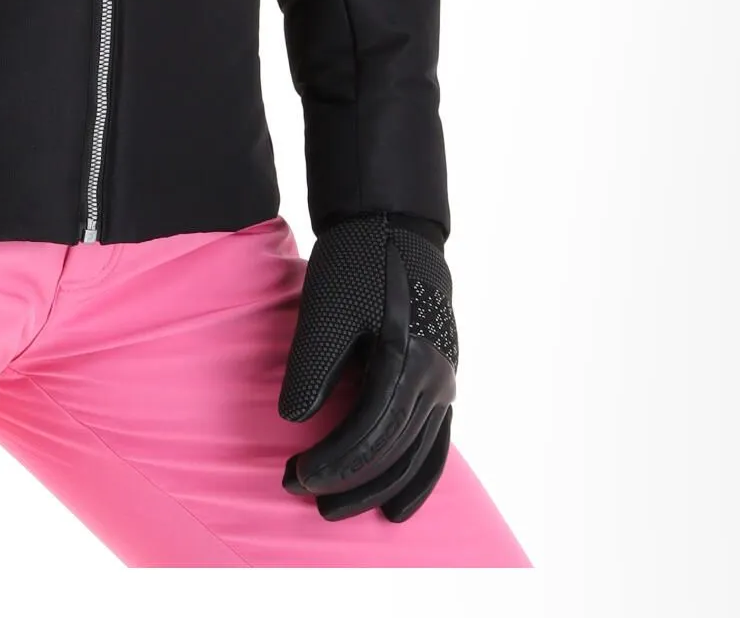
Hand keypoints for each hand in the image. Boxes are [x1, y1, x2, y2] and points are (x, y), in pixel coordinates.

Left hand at [278, 211, 458, 521]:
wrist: (396, 229)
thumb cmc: (355, 264)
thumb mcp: (324, 309)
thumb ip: (311, 368)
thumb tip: (294, 422)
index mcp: (406, 361)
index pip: (368, 434)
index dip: (330, 463)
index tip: (293, 475)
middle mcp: (435, 380)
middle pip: (393, 453)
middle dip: (348, 481)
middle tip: (302, 493)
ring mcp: (446, 384)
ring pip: (416, 457)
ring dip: (378, 489)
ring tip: (336, 509)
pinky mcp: (445, 383)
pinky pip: (436, 446)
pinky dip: (417, 480)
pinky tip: (398, 509)